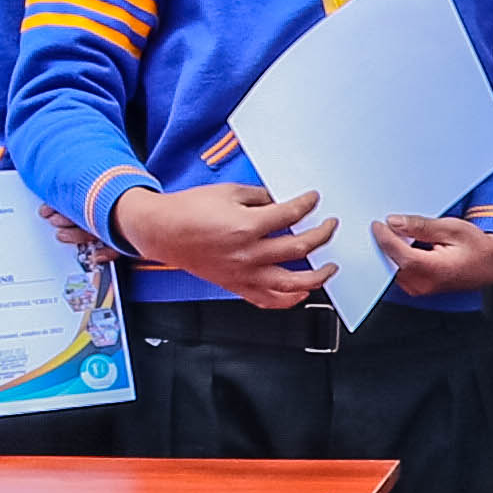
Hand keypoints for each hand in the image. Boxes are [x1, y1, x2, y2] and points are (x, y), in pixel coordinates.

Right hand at [123, 181, 328, 313]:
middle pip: (299, 247)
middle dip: (322, 235)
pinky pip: (268, 300)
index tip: (314, 200)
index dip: (308, 204)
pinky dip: (288, 300)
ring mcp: (243, 273)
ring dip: (317, 277)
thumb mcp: (229, 192)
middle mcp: (247, 253)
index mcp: (246, 226)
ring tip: (330, 268)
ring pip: (291, 284)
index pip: (290, 214)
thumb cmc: (189, 211)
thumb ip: (260, 197)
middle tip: (330, 227)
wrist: (162, 231)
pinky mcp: (236, 285)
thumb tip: (282, 201)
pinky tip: (301, 293)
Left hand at [373, 213, 492, 298]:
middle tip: (386, 224)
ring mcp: (419, 288)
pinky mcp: (416, 287)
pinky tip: (406, 244)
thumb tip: (394, 222)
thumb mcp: (452, 228)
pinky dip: (398, 257)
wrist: (490, 265)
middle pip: (391, 262)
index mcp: (434, 269)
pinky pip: (398, 271)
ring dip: (392, 250)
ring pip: (392, 267)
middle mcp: (423, 283)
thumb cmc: (476, 247)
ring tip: (401, 233)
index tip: (378, 224)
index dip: (385, 238)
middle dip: (386, 243)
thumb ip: (422, 226)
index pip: (399, 255)